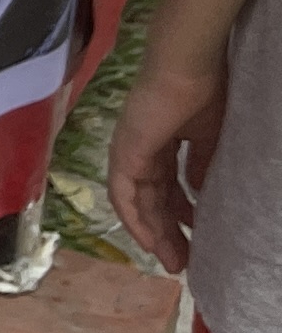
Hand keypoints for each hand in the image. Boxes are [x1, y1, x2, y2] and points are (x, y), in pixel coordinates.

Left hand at [110, 55, 231, 271]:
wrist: (187, 69)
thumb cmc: (203, 95)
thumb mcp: (208, 138)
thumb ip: (199, 164)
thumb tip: (197, 189)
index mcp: (161, 145)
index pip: (167, 188)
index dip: (180, 215)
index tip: (197, 240)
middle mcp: (140, 151)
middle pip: (152, 200)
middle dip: (168, 232)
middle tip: (184, 263)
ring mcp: (129, 152)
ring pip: (138, 203)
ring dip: (154, 233)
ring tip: (173, 261)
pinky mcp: (124, 153)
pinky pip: (124, 194)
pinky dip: (134, 219)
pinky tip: (148, 242)